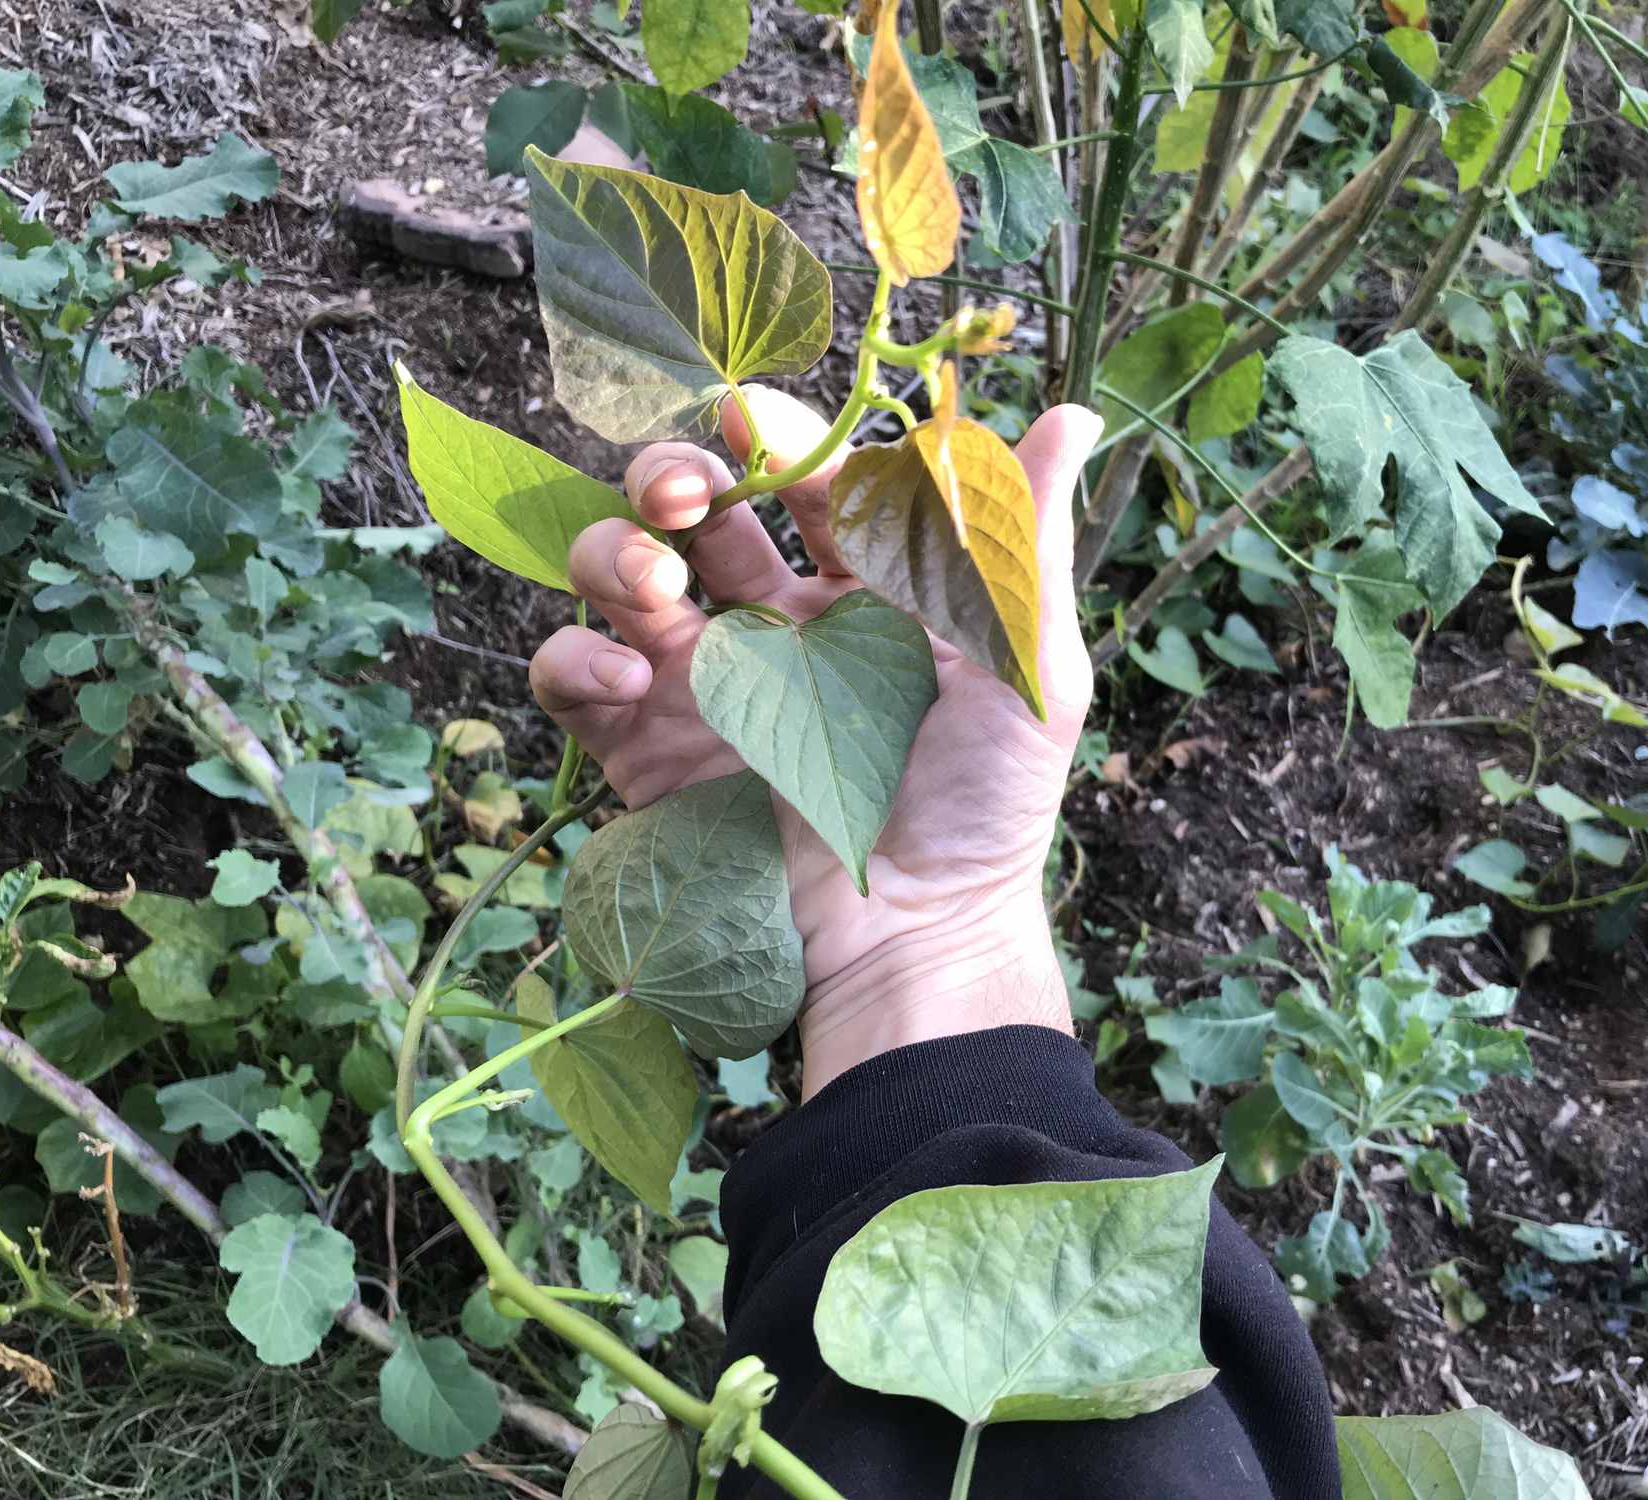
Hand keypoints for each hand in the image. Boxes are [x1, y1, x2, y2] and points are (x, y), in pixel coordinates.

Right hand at [529, 387, 1101, 1096]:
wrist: (914, 943)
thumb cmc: (986, 810)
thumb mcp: (1027, 672)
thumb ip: (1025, 544)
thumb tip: (1071, 413)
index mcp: (865, 592)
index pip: (805, 482)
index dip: (775, 438)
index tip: (750, 416)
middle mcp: (777, 627)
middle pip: (696, 511)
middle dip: (674, 475)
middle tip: (685, 492)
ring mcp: (705, 686)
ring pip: (622, 573)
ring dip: (618, 550)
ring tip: (656, 582)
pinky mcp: (648, 752)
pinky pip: (576, 677)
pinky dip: (577, 653)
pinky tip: (629, 671)